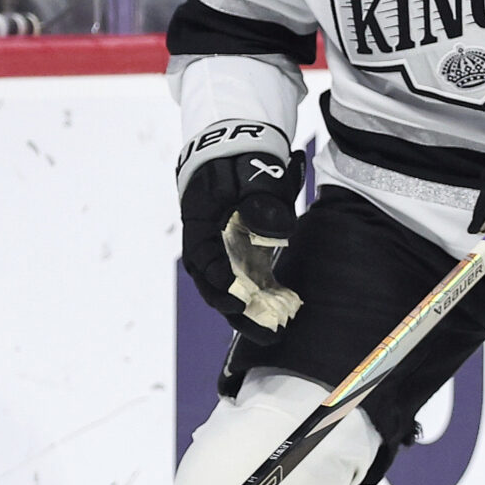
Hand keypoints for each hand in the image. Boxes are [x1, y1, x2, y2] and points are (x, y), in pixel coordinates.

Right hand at [181, 145, 304, 340]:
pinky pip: (250, 282)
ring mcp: (223, 249)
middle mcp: (207, 239)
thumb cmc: (243, 159)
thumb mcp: (252, 171)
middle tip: (258, 328)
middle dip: (233, 307)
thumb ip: (261, 198)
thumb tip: (276, 231)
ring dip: (249, 312)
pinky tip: (285, 316)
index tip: (236, 296)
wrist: (241, 149)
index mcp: (199, 217)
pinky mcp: (242, 254)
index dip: (216, 277)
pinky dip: (263, 299)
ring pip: (230, 286)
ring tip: (273, 336)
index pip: (201, 254)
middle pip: (212, 280)